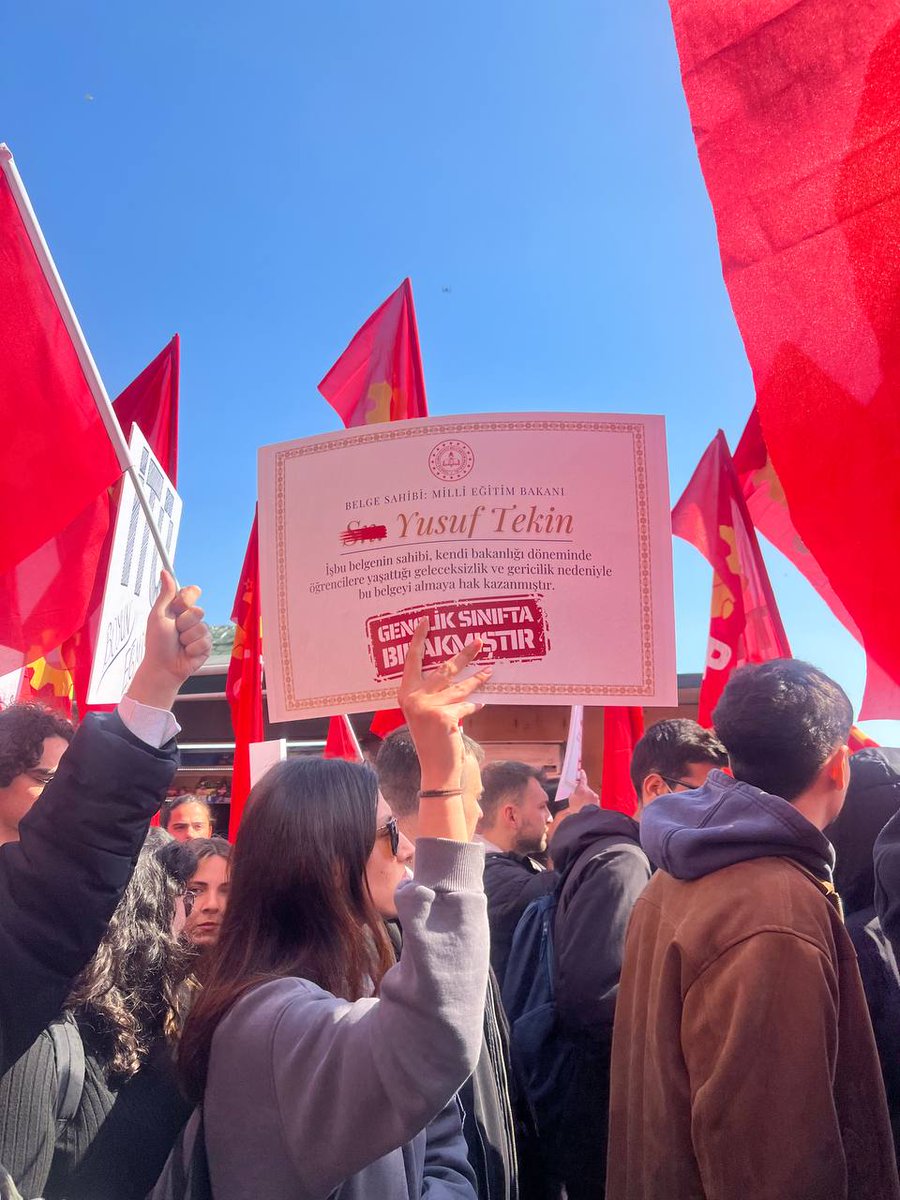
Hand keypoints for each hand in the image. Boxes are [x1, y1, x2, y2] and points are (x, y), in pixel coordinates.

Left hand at [126, 571, 212, 710]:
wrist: (163, 667)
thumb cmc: (157, 643)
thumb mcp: (158, 616)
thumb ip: (165, 594)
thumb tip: (165, 571)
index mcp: (179, 609)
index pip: (192, 592)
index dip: (188, 597)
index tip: (179, 605)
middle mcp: (191, 619)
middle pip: (198, 610)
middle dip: (183, 622)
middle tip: (174, 631)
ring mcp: (200, 632)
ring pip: (201, 627)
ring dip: (187, 637)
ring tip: (179, 644)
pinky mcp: (206, 645)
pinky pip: (205, 640)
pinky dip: (192, 648)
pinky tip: (186, 652)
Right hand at [398, 619, 491, 840]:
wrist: (436, 769)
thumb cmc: (432, 740)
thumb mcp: (425, 713)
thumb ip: (433, 693)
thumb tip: (453, 670)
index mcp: (405, 693)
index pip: (411, 659)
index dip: (419, 637)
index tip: (427, 619)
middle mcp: (413, 697)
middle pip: (443, 667)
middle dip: (465, 653)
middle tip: (481, 640)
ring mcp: (428, 706)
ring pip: (460, 686)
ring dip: (478, 678)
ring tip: (491, 670)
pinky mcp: (444, 716)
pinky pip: (466, 705)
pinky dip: (473, 706)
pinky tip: (479, 706)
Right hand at [568, 770, 599, 813]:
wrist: (585, 817)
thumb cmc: (577, 808)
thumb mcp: (571, 799)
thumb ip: (573, 793)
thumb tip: (573, 793)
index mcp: (583, 788)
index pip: (583, 779)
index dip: (582, 775)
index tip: (582, 772)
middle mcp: (590, 792)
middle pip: (587, 790)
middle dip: (583, 793)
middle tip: (579, 799)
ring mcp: (595, 798)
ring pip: (591, 797)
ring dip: (587, 800)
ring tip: (582, 806)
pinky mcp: (598, 804)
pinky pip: (594, 802)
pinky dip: (591, 804)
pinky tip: (586, 809)